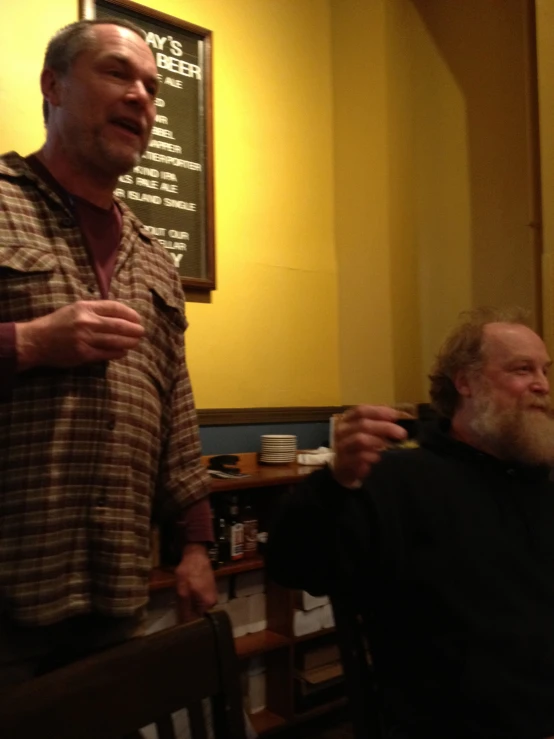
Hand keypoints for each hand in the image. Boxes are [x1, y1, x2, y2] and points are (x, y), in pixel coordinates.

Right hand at [15, 300, 144, 369]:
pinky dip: (118, 352)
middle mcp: (86, 321)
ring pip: (116, 340)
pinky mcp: (83, 354)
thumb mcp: (74, 309)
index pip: (115, 307)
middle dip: (134, 329)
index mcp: (85, 307)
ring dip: (129, 342)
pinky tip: (124, 352)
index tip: (137, 318)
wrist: (36, 340)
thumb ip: (95, 310)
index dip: (130, 313)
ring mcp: (85, 339)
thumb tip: (120, 315)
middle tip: (142, 332)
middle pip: (119, 325)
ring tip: (136, 342)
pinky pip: (107, 354)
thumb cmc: (57, 324)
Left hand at [175, 544, 216, 621]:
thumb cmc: (189, 572)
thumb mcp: (182, 592)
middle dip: (188, 613)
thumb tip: (184, 624)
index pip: (197, 621)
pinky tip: (187, 594)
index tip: (178, 621)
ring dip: (190, 605)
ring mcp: (213, 596)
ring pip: (199, 607)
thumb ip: (184, 609)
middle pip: (199, 614)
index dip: (186, 622)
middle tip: (178, 608)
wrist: (196, 554)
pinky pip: (201, 601)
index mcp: (208, 605)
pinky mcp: (210, 590)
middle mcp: (213, 603)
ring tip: (182, 600)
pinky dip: (193, 599)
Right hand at [333, 405, 406, 486]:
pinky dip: (371, 456)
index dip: (379, 412)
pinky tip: (378, 458)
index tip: (396, 416)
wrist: (340, 468)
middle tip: (402, 434)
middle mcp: (342, 430)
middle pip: (363, 424)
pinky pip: (359, 457)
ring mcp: (341, 446)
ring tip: (389, 446)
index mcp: (347, 419)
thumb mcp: (364, 431)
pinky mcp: (343, 462)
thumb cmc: (356, 445)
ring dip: (378, 441)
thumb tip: (397, 415)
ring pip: (360, 439)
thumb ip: (377, 422)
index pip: (361, 410)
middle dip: (385, 427)